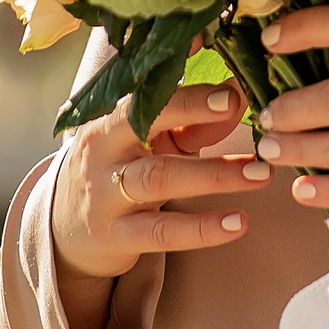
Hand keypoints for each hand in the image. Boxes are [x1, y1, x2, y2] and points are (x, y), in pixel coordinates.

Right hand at [49, 70, 270, 328]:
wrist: (66, 228)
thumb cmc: (122, 170)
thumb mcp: (151, 142)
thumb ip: (192, 122)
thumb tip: (239, 97)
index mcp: (110, 118)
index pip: (147, 96)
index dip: (188, 93)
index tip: (231, 91)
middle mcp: (102, 152)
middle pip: (145, 129)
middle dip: (195, 117)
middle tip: (244, 115)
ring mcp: (105, 195)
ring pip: (160, 180)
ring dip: (215, 175)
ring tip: (261, 174)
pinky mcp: (115, 236)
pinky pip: (162, 232)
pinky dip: (203, 229)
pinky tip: (239, 223)